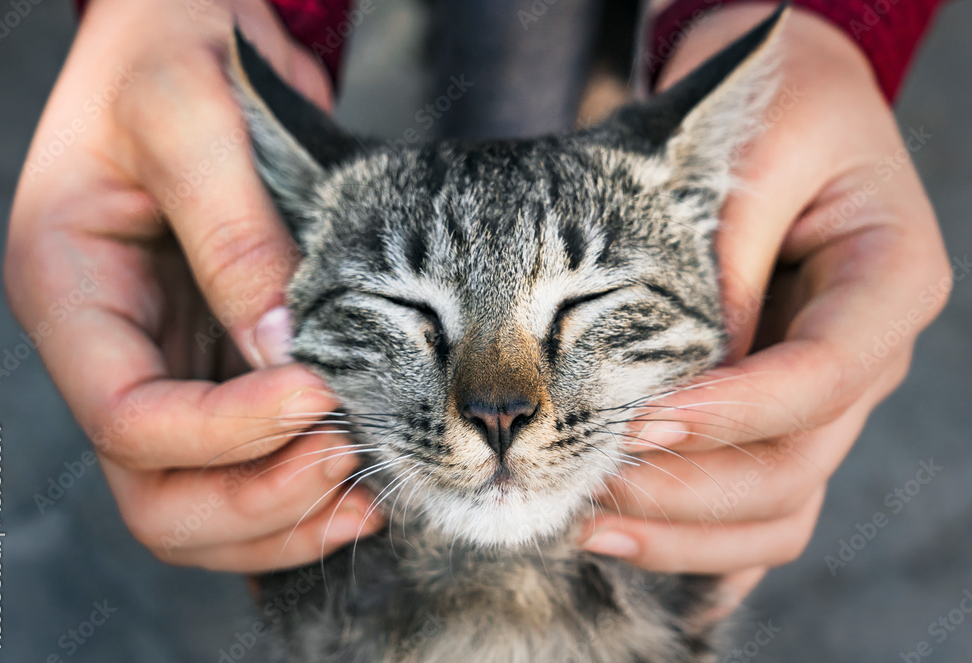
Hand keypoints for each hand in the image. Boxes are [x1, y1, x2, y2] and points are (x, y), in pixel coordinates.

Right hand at [5, 0, 378, 571]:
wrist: (191, 28)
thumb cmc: (170, 49)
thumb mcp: (190, 117)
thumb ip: (232, 234)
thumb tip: (284, 351)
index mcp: (69, 291)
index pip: (127, 416)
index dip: (225, 431)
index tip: (320, 395)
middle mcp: (111, 346)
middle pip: (154, 491)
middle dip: (253, 499)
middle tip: (348, 461)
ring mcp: (167, 363)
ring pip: (199, 499)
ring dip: (281, 515)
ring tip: (366, 491)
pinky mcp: (221, 363)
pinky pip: (245, 463)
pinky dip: (298, 490)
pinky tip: (360, 481)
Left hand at [581, 5, 951, 610]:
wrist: (784, 106)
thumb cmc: (775, 110)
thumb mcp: (755, 150)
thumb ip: (724, 261)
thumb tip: (677, 381)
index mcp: (889, 281)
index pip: (823, 376)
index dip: (734, 412)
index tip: (639, 420)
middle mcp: (867, 354)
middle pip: (797, 464)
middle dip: (690, 488)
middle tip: (589, 480)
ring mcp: (825, 396)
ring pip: (778, 507)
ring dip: (684, 532)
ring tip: (584, 523)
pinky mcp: (777, 413)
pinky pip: (757, 505)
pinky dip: (699, 540)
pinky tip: (630, 547)